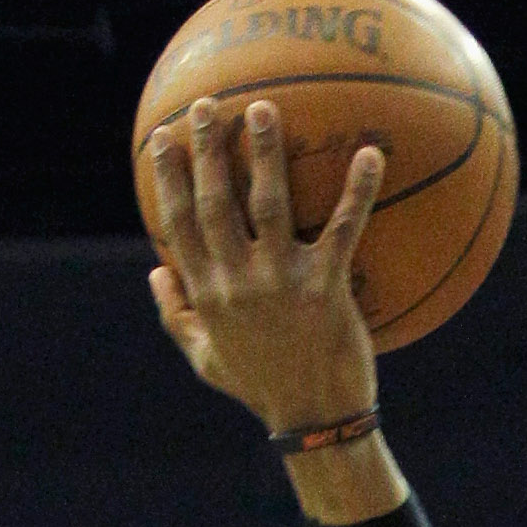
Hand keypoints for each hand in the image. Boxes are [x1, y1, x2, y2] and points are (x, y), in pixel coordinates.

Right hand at [143, 96, 383, 437]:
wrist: (316, 422)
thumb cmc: (262, 387)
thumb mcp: (207, 360)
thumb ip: (177, 315)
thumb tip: (155, 271)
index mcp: (208, 294)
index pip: (178, 223)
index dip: (168, 176)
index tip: (164, 135)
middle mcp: (239, 282)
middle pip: (216, 203)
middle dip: (208, 149)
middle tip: (207, 103)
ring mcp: (283, 283)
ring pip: (269, 205)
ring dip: (265, 153)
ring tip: (264, 107)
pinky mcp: (328, 288)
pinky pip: (343, 229)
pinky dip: (358, 191)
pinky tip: (371, 153)